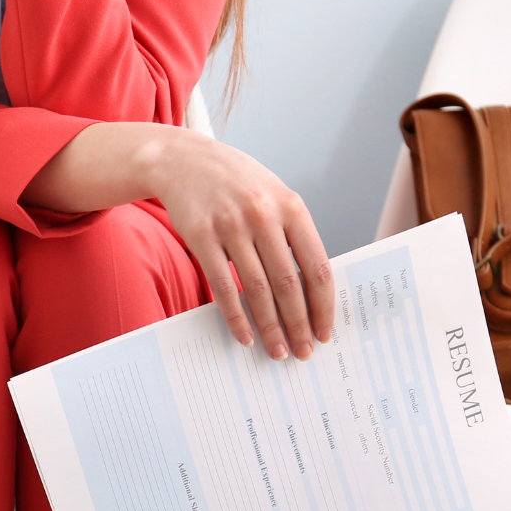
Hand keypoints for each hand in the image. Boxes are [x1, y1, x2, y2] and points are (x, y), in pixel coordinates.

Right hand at [143, 128, 334, 358]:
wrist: (185, 160)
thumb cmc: (236, 183)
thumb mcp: (274, 196)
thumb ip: (292, 234)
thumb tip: (311, 289)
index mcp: (291, 206)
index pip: (316, 266)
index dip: (323, 305)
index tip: (325, 331)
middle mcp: (263, 215)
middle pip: (288, 284)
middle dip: (298, 324)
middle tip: (304, 351)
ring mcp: (230, 226)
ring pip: (256, 289)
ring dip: (269, 327)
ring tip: (277, 350)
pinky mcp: (200, 236)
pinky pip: (221, 286)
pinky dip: (235, 316)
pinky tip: (244, 335)